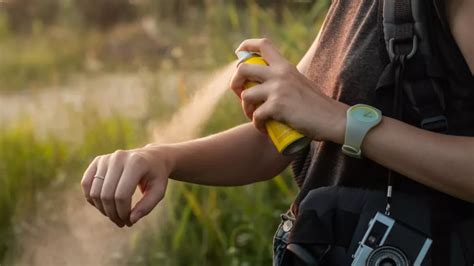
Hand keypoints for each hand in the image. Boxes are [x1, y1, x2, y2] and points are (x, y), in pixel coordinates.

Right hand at [81, 146, 170, 226]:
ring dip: (102, 209)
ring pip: (94, 192)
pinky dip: (91, 199)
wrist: (152, 157)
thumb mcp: (158, 191)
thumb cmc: (156, 176)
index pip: (122, 195)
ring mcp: (106, 158)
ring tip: (115, 215)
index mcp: (136, 163)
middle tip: (121, 223)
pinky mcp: (98, 160)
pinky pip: (86, 183)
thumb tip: (131, 220)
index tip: (129, 222)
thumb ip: (147, 206)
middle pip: (106, 195)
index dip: (123, 213)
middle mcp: (118, 157)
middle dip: (112, 214)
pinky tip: (104, 205)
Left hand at [230, 38, 347, 142]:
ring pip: (246, 95)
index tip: (238, 54)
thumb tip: (266, 86)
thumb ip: (285, 80)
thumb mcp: (299, 83)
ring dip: (246, 109)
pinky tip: (263, 129)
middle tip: (241, 95)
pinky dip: (257, 125)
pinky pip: (256, 115)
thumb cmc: (317, 106)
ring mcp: (278, 89)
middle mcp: (280, 74)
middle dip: (235, 83)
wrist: (332, 119)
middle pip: (243, 69)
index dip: (246, 46)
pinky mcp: (278, 106)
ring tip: (254, 116)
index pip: (263, 45)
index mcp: (285, 66)